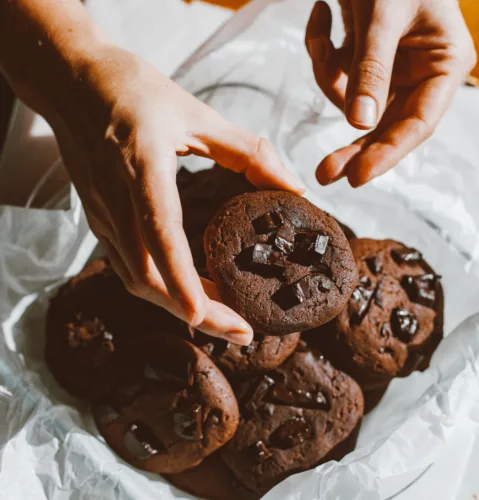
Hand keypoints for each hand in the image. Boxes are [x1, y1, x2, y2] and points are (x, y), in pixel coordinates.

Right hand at [51, 46, 304, 344]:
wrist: (73, 83)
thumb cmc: (135, 92)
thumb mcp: (198, 113)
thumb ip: (250, 151)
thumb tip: (294, 187)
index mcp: (141, 166)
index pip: (159, 231)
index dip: (179, 278)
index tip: (202, 315)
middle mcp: (116, 199)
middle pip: (147, 275)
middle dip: (194, 311)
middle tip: (241, 331)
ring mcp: (103, 214)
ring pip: (137, 279)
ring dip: (179, 306)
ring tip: (226, 318)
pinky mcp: (101, 220)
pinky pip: (130, 267)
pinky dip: (163, 289)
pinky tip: (193, 292)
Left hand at [305, 0, 476, 186]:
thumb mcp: (383, 14)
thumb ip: (372, 68)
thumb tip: (359, 124)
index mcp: (443, 63)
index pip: (418, 124)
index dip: (387, 154)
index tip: (355, 177)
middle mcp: (420, 72)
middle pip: (385, 126)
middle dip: (351, 145)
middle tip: (323, 173)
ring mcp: (391, 68)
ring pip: (353, 101)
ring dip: (327, 74)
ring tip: (320, 28)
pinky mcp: (364, 59)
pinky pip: (338, 74)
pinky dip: (321, 51)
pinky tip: (320, 14)